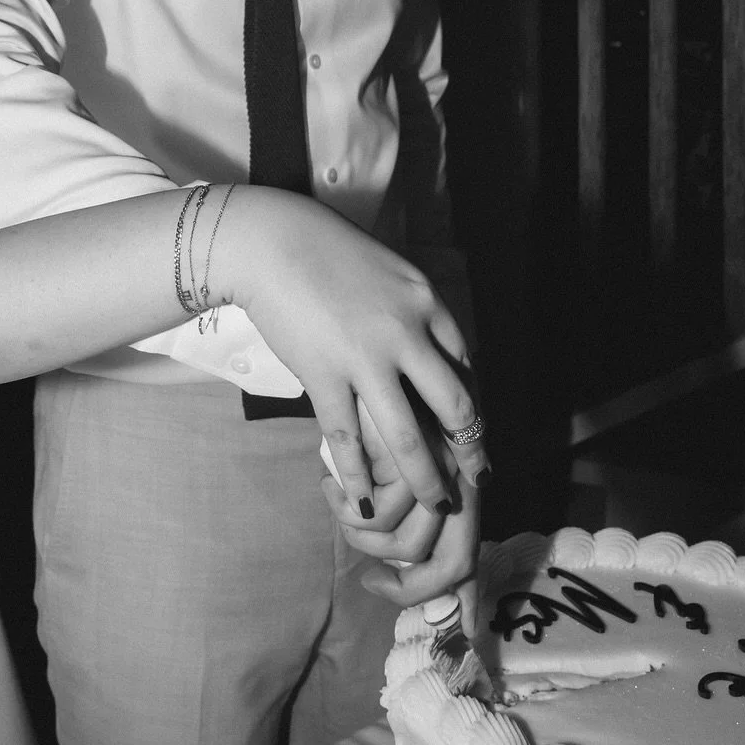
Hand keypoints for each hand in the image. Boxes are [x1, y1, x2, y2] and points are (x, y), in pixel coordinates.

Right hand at [226, 190, 488, 520]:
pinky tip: (364, 500)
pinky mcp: (324, 374)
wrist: (268, 240)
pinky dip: (358, 476)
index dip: (473, 406)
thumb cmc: (323, 249)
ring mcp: (366, 357)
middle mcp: (406, 332)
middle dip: (470, 451)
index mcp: (426, 302)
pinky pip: (347, 437)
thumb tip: (424, 344)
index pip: (466, 366)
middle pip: (455, 406)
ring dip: (426, 479)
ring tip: (436, 504)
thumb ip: (409, 308)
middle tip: (476, 480)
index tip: (474, 432)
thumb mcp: (386, 270)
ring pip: (409, 436)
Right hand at [321, 402, 481, 635]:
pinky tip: (330, 486)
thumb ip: (416, 496)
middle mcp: (455, 465)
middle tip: (373, 582)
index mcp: (463, 473)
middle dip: (410, 588)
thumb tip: (419, 560)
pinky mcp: (386, 435)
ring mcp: (426, 453)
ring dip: (363, 537)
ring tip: (344, 508)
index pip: (470, 551)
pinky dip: (345, 506)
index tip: (448, 627)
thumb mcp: (406, 451)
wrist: (351, 334)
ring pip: (404, 537)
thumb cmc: (375, 398)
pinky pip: (369, 501)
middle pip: (450, 561)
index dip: (462, 599)